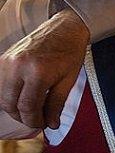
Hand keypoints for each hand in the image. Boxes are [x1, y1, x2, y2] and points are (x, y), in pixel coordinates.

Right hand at [0, 9, 89, 128]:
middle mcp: (18, 66)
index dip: (33, 120)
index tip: (41, 124)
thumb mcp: (68, 80)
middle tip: (36, 120)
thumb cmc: (70, 52)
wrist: (64, 28)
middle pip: (10, 104)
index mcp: (37, 72)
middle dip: (23, 117)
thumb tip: (51, 124)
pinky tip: (24, 97)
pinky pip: (1, 84)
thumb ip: (56, 104)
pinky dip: (10, 95)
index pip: (27, 107)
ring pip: (3, 96)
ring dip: (14, 107)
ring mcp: (8, 61)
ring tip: (31, 109)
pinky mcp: (4, 58)